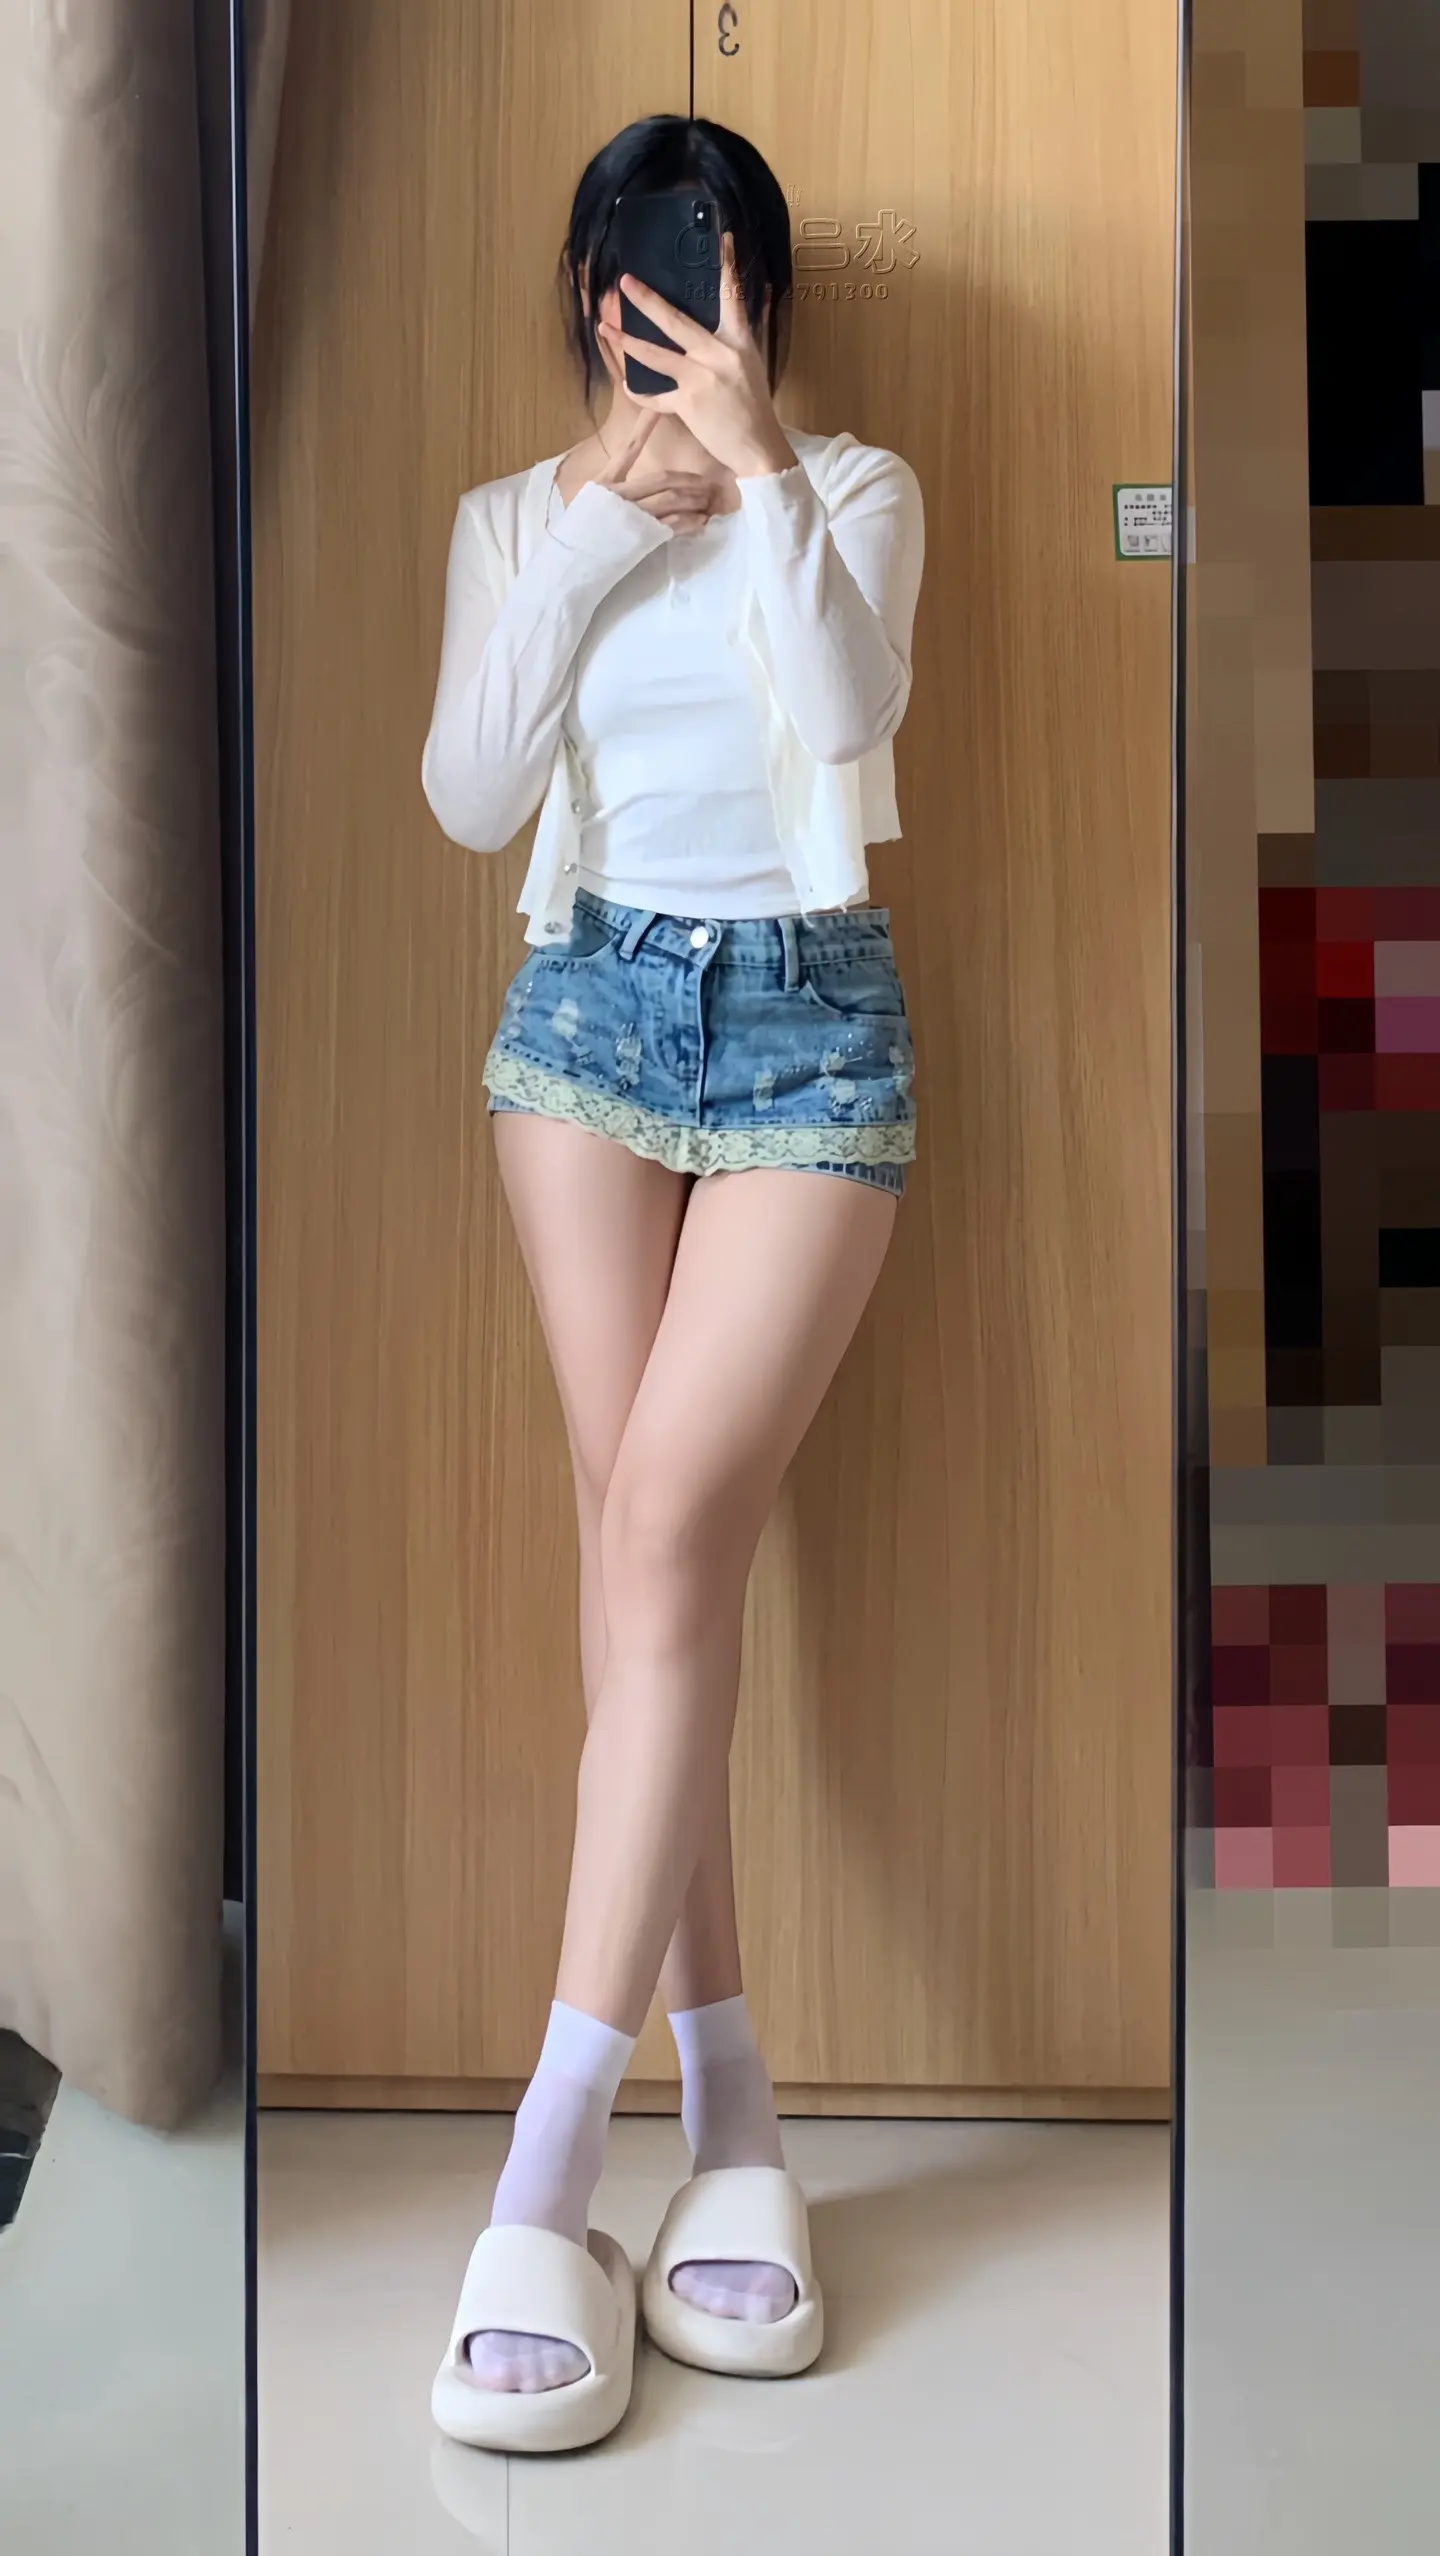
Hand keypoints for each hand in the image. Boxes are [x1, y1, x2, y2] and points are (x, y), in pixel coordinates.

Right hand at [586, 411, 720, 532]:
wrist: (570, 565)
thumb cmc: (578, 535)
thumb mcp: (588, 504)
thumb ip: (609, 490)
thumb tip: (630, 486)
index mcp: (605, 482)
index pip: (629, 448)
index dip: (644, 427)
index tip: (659, 410)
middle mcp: (620, 495)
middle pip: (662, 479)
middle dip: (689, 479)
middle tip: (708, 482)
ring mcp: (632, 516)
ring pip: (671, 499)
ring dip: (694, 499)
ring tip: (708, 501)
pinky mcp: (641, 537)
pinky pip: (672, 525)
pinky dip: (690, 522)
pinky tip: (701, 521)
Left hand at [597, 232, 796, 480]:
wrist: (758, 448)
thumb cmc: (755, 408)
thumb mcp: (752, 365)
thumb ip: (736, 338)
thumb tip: (737, 309)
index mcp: (738, 342)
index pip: (733, 296)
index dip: (727, 266)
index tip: (722, 237)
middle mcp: (717, 355)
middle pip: (676, 321)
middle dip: (647, 300)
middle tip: (625, 282)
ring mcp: (700, 379)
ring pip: (656, 355)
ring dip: (627, 341)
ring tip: (605, 327)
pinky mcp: (688, 405)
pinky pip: (654, 396)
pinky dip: (639, 391)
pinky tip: (624, 381)